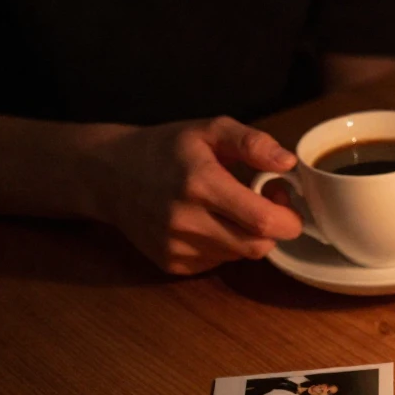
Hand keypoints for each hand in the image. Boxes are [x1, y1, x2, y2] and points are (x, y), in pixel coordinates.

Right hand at [99, 116, 301, 273]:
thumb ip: (252, 143)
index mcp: (200, 183)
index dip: (287, 218)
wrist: (107, 174)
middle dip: (272, 230)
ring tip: (231, 210)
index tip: (284, 201)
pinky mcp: (169, 263)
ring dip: (246, 237)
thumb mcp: (209, 130)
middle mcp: (186, 220)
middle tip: (264, 205)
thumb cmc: (165, 149)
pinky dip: (223, 246)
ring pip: (238, 256)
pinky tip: (208, 223)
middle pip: (256, 246)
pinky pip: (216, 263)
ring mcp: (175, 246)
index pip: (263, 221)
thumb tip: (287, 163)